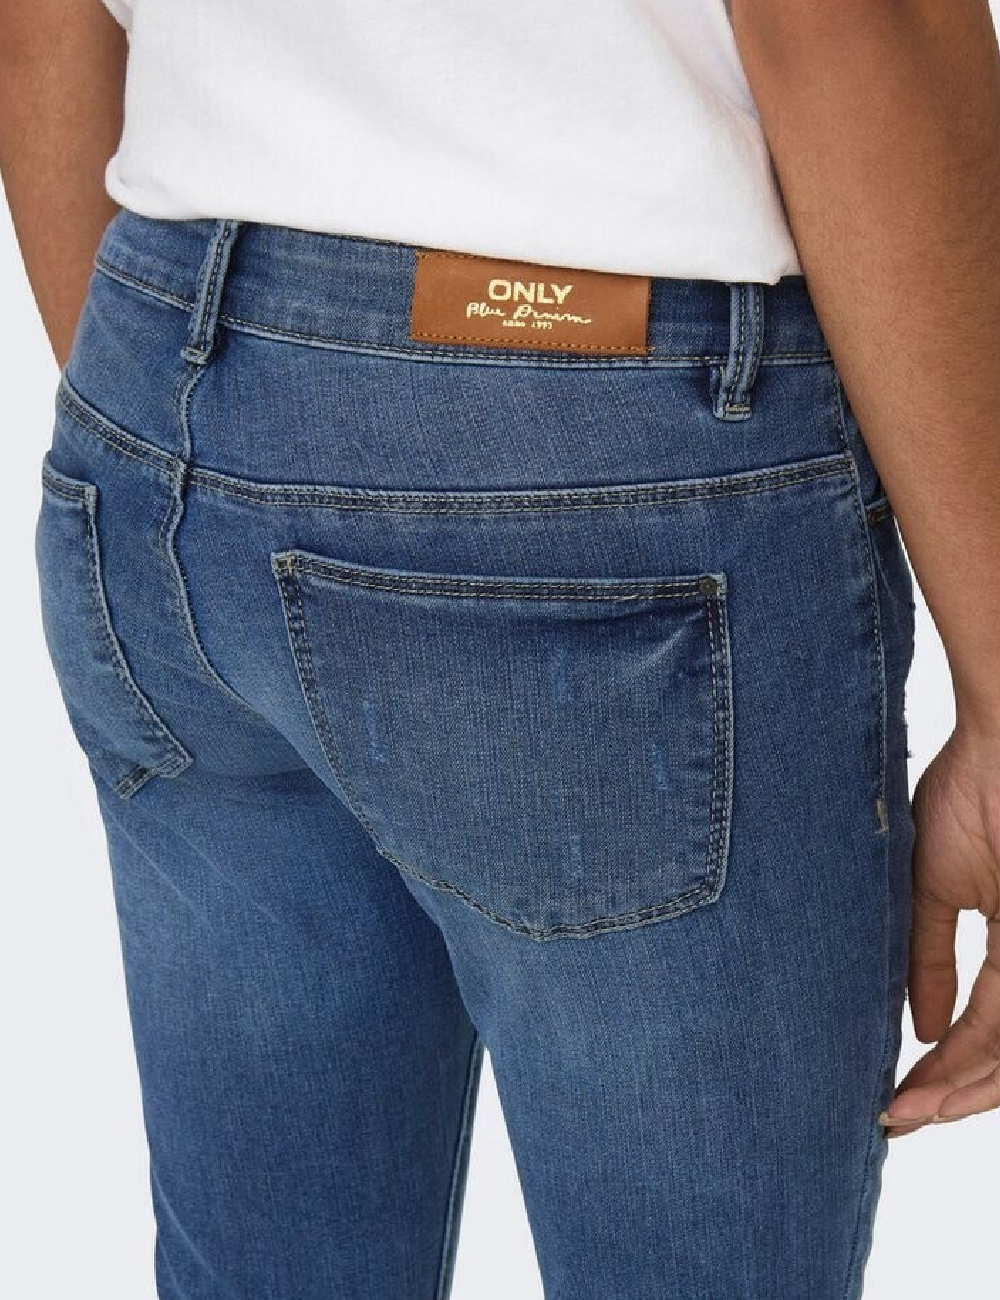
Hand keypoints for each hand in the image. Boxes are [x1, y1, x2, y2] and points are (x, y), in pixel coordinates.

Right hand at [881, 726, 999, 1135]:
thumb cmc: (967, 792)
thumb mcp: (932, 885)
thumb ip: (929, 957)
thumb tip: (921, 1027)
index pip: (984, 1024)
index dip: (943, 1064)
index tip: (895, 1093)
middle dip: (953, 1090)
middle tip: (899, 1117)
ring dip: (966, 1087)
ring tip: (912, 1110)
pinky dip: (983, 1057)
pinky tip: (941, 1079)